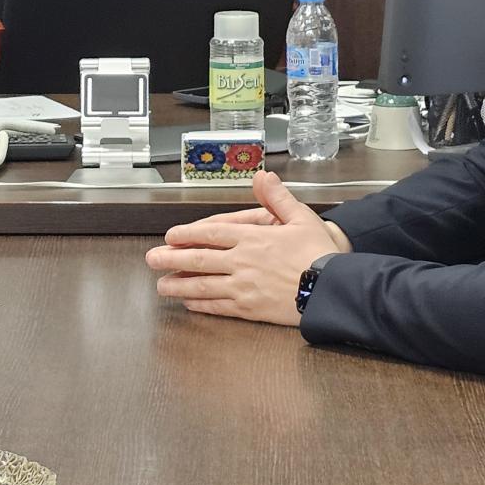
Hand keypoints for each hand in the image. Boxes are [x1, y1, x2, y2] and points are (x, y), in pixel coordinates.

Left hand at [144, 171, 346, 324]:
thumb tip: (262, 176)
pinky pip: (219, 307)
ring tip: (161, 286)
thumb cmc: (320, 254)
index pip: (210, 233)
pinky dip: (201, 305)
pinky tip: (189, 303)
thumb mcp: (301, 217)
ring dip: (179, 285)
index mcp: (252, 238)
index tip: (170, 236)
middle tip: (152, 259)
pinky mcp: (250, 309)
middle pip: (198, 259)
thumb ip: (277, 197)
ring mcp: (243, 287)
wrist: (333, 289)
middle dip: (171, 259)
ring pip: (202, 285)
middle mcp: (242, 262)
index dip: (186, 234)